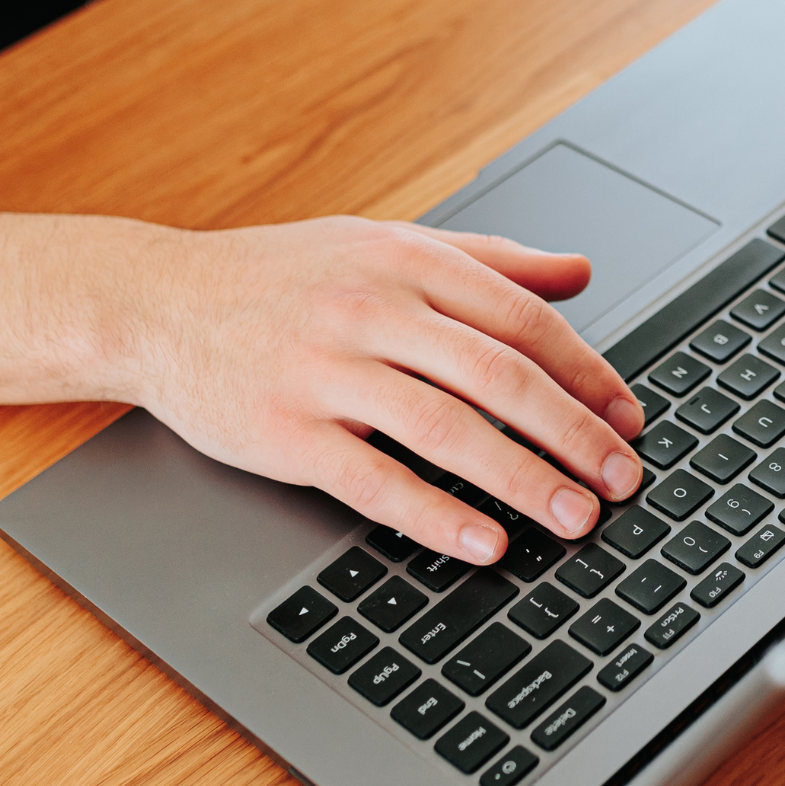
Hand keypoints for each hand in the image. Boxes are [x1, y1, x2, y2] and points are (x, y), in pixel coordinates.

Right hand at [118, 218, 646, 564]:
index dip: (588, 373)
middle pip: (501, 375)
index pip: (523, 319)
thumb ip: (487, 259)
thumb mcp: (384, 244)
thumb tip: (579, 271)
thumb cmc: (280, 277)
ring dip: (523, 479)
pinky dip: (438, 514)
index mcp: (409, 261)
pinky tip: (485, 541)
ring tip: (575, 517)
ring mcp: (327, 370)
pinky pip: (375, 480)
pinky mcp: (286, 432)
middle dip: (574, 434)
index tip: (629, 418)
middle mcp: (373, 308)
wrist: (155, 301)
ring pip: (448, 429)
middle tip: (624, 479)